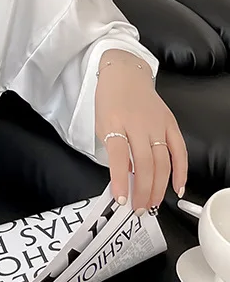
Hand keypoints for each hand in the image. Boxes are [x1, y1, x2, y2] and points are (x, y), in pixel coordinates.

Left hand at [95, 50, 187, 213]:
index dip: (120, 180)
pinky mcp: (170, 123)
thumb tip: (125, 175)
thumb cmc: (109, 100)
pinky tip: (177, 188)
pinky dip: (181, 171)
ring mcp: (156, 124)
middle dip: (143, 190)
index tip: (122, 198)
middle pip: (145, 163)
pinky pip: (179, 151)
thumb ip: (112, 147)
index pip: (118, 156)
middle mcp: (137, 125)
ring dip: (159, 186)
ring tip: (153, 204)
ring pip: (163, 162)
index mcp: (115, 123)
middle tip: (139, 208)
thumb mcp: (102, 123)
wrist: (124, 74)